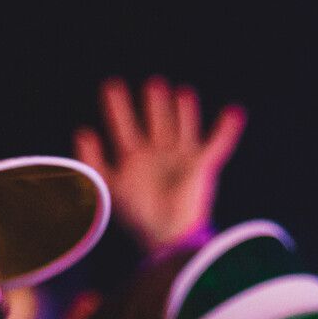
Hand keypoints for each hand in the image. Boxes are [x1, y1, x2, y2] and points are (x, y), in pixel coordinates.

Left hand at [72, 76, 245, 255]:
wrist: (168, 234)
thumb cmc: (138, 214)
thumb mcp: (110, 186)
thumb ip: (94, 161)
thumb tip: (82, 131)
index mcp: (134, 160)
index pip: (123, 128)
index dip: (118, 108)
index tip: (111, 85)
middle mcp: (158, 156)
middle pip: (156, 122)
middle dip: (154, 105)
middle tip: (152, 84)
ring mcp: (182, 159)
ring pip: (184, 126)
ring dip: (184, 111)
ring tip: (182, 92)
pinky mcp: (203, 166)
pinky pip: (219, 143)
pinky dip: (228, 128)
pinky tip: (236, 111)